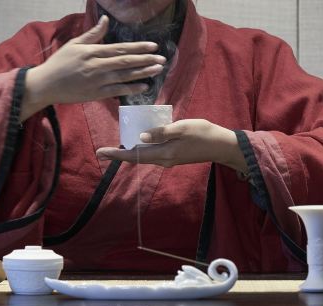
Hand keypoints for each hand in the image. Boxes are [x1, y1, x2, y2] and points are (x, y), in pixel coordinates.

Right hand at [21, 15, 165, 119]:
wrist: (47, 84)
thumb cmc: (60, 63)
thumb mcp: (74, 44)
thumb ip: (92, 34)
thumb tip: (105, 19)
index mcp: (94, 52)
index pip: (121, 48)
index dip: (138, 47)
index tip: (153, 46)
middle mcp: (98, 66)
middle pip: (126, 62)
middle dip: (146, 59)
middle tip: (162, 58)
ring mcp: (98, 81)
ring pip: (125, 76)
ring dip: (143, 73)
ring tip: (157, 69)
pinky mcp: (96, 94)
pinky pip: (117, 91)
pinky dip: (131, 89)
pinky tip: (144, 86)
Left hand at [96, 119, 247, 172]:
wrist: (221, 146)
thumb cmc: (203, 133)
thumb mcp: (182, 128)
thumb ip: (161, 132)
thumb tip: (141, 137)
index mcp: (163, 154)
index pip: (134, 156)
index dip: (116, 154)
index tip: (101, 153)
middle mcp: (163, 160)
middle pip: (136, 158)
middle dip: (118, 155)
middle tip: (102, 152)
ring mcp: (168, 159)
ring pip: (144, 157)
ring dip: (129, 153)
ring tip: (115, 148)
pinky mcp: (173, 156)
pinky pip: (152, 154)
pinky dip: (142, 149)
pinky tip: (138, 142)